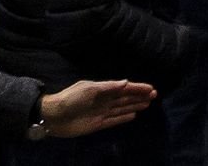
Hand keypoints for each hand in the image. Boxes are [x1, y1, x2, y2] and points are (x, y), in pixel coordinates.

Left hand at [38, 83, 160, 138]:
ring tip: (147, 104)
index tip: (150, 88)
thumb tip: (126, 82)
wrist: (53, 116)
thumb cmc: (70, 99)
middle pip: (125, 98)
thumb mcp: (89, 88)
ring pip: (122, 108)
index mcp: (102, 89)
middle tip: (154, 95)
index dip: (137, 88)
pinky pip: (114, 120)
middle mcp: (103, 100)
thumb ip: (108, 87)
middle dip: (139, 96)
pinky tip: (133, 116)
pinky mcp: (97, 124)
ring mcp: (101, 112)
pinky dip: (124, 118)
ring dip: (134, 105)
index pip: (124, 88)